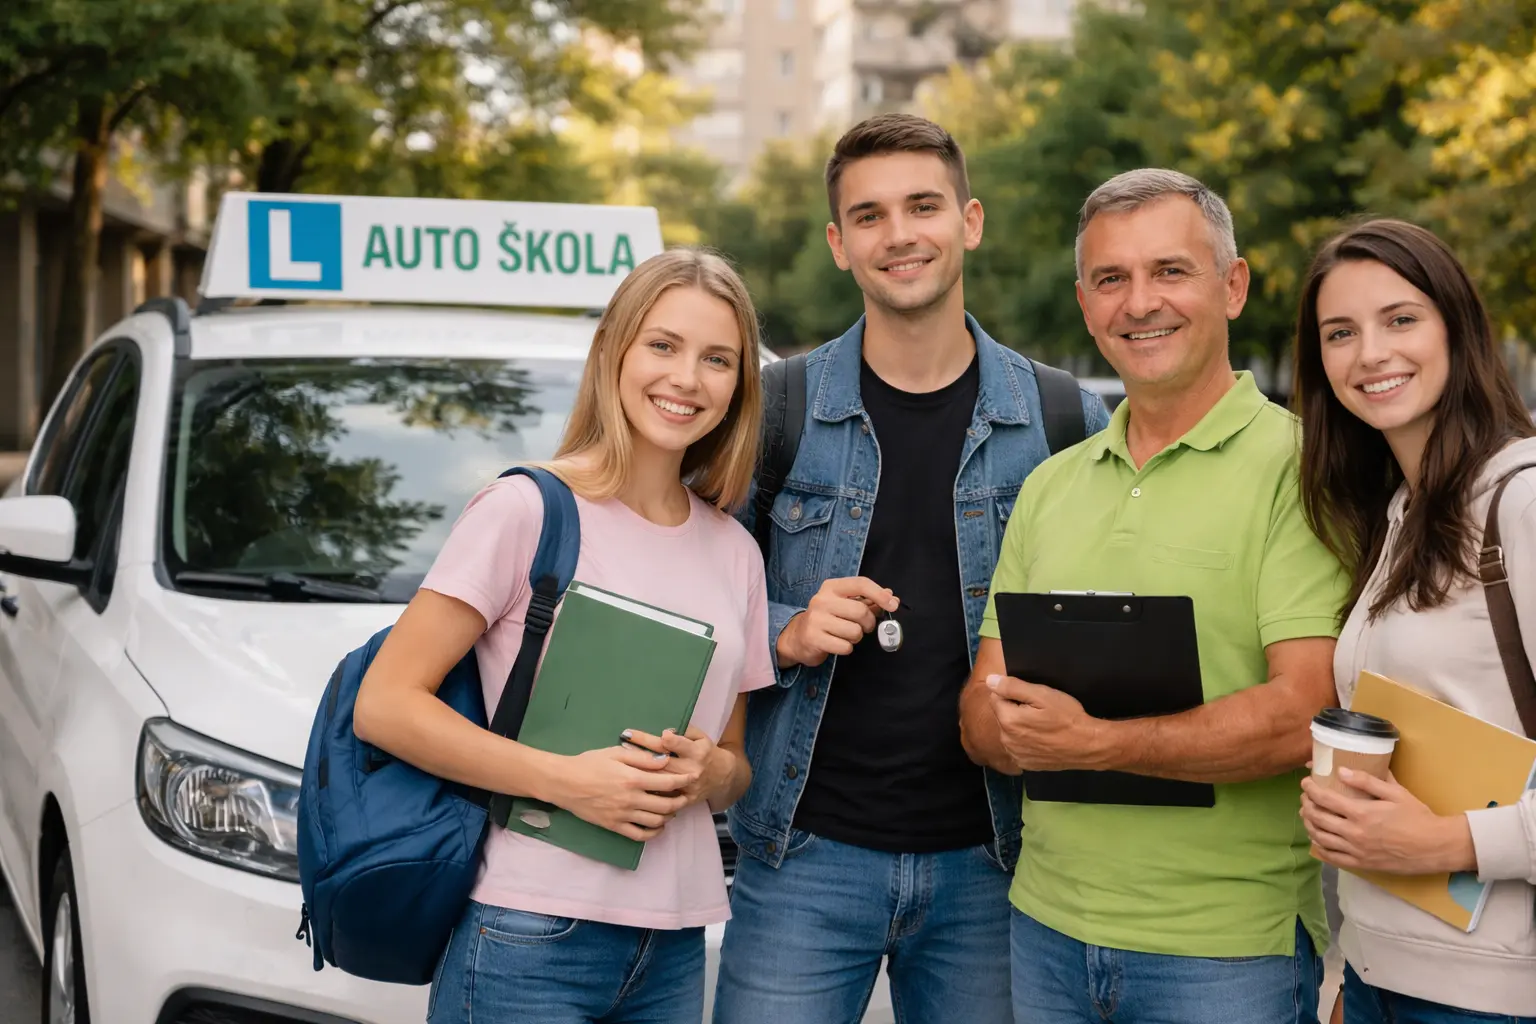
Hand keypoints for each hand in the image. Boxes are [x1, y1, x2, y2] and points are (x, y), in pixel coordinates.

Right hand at [543, 744, 699, 841]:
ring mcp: (623, 815)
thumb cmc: (589, 763)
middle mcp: (631, 799)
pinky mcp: (614, 826)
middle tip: (686, 795)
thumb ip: (642, 758)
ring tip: (672, 809)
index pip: (668, 782)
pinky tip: (658, 826)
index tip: (693, 777)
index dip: (684, 780)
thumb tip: (665, 759)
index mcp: (633, 779)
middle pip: (666, 805)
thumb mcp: (616, 753)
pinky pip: (639, 835)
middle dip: (681, 800)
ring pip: (656, 821)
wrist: (564, 782)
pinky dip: (653, 833)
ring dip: (669, 816)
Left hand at [621, 727, 734, 810]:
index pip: (676, 744)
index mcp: (697, 752)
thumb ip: (685, 731)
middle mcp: (692, 770)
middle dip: (641, 752)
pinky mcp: (683, 802)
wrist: (721, 777)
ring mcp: (687, 788)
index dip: (659, 739)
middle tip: (623, 743)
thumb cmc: (706, 752)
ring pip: (659, 782)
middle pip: (663, 762)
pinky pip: (662, 799)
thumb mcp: (701, 737)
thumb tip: (664, 732)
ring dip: (640, 772)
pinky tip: (631, 787)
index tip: (639, 733)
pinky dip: (648, 793)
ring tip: (620, 764)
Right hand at [777, 577, 897, 667]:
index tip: (893, 605)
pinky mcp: (814, 638)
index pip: (860, 584)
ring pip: (855, 631)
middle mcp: (822, 600)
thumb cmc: (827, 618)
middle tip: (863, 627)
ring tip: (846, 635)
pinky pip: (845, 646)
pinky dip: (847, 648)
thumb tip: (892, 597)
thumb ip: (868, 600)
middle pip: (861, 611)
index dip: (880, 594)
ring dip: (856, 637)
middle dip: (868, 623)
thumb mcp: (844, 604)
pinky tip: (837, 644)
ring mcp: (816, 619)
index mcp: (832, 587)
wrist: (798, 636)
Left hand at [986, 674, 1106, 770]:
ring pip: (1009, 731)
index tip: (1031, 699)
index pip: (996, 698)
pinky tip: (1042, 739)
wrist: (1088, 745)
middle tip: (1039, 711)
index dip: (1013, 694)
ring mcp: (1016, 754)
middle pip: (1003, 715)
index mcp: (1008, 720)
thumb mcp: (1042, 695)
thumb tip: (990, 680)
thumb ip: (1012, 687)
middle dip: (1015, 710)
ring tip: (1042, 725)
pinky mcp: (1025, 764)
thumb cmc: (1067, 717)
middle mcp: (1007, 740)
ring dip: (1020, 726)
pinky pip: (1018, 746)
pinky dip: (1026, 741)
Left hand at [1300, 767, 1477, 875]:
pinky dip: (1320, 846)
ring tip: (1307, 815)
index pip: (1325, 799)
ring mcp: (1356, 851)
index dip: (1310, 789)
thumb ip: (1368, 781)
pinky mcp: (1362, 864)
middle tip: (1305, 797)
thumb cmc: (1417, 817)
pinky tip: (1318, 839)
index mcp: (1361, 813)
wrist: (1435, 847)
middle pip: (1317, 818)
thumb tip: (1342, 771)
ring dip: (1309, 824)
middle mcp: (1354, 833)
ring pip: (1320, 838)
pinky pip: (1332, 857)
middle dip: (1307, 804)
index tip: (1306, 782)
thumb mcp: (1396, 793)